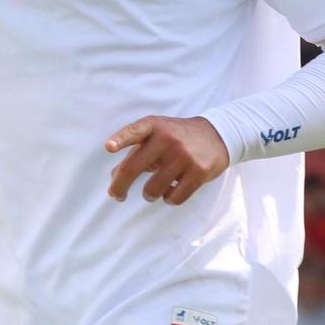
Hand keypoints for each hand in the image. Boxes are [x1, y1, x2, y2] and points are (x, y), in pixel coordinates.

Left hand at [104, 115, 230, 205]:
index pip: (135, 131)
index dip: (120, 139)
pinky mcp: (199, 172)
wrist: (216, 136)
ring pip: (152, 189)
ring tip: (152, 190)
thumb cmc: (177, 138)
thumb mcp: (156, 137)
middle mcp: (168, 138)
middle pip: (133, 168)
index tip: (108, 147)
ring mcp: (184, 155)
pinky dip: (168, 198)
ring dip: (149, 194)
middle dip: (119, 187)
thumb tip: (113, 177)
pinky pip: (173, 198)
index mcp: (154, 126)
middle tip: (116, 196)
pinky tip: (172, 190)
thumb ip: (135, 153)